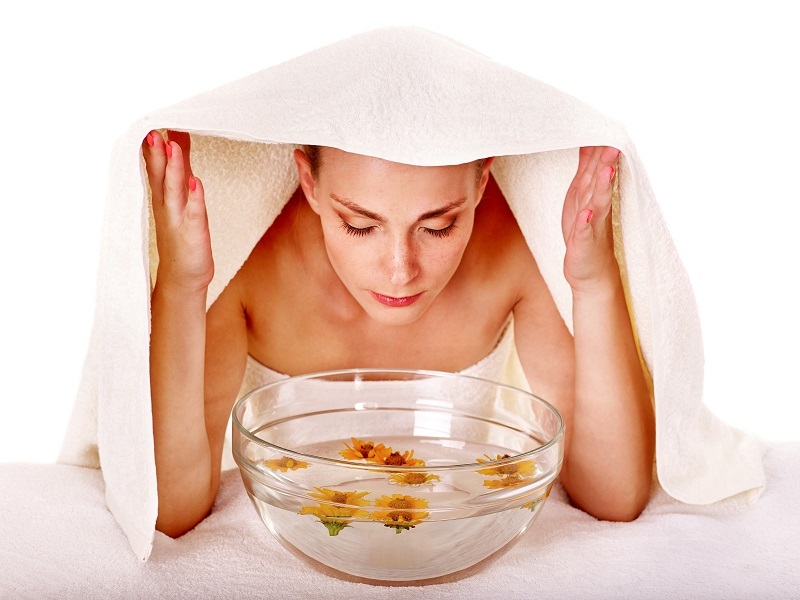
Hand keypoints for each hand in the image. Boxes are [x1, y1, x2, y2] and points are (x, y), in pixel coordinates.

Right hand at [143, 130, 213, 292]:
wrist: (183, 277)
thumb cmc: (182, 235)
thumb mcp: (179, 199)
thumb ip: (179, 171)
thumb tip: (176, 141)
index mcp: (162, 198)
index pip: (156, 167)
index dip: (153, 146)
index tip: (151, 121)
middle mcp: (167, 206)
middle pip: (160, 175)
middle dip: (155, 153)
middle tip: (151, 129)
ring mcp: (178, 220)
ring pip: (175, 190)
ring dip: (174, 168)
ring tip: (173, 146)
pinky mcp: (193, 234)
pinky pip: (194, 214)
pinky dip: (195, 199)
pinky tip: (197, 183)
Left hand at [561, 146, 619, 293]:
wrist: (590, 270)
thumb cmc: (585, 229)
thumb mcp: (582, 194)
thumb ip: (587, 168)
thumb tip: (588, 141)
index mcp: (592, 194)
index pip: (598, 168)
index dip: (601, 149)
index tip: (606, 126)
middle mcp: (595, 207)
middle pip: (601, 181)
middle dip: (607, 162)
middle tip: (615, 142)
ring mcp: (591, 226)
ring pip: (597, 203)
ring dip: (602, 187)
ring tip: (607, 170)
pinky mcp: (583, 244)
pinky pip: (584, 233)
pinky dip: (585, 223)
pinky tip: (586, 215)